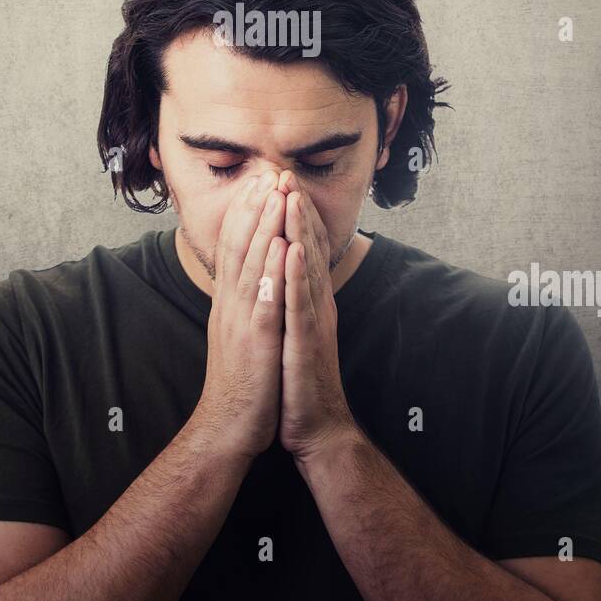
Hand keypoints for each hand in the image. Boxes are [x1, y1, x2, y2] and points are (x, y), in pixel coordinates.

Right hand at [190, 169, 287, 461]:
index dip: (247, 211)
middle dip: (255, 206)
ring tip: (276, 194)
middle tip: (268, 171)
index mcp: (229, 301)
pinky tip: (282, 248)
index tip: (259, 180)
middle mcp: (230, 303)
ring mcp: (241, 321)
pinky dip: (272, 271)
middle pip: (240, 245)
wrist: (227, 429)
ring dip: (265, 227)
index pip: (235, 246)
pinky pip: (264, 300)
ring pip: (251, 264)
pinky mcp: (256, 342)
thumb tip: (251, 275)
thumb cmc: (241, 382)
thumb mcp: (239, 333)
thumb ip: (243, 302)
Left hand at [276, 173, 359, 462]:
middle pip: (308, 249)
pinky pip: (301, 305)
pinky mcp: (308, 343)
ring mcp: (314, 322)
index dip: (294, 214)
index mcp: (310, 300)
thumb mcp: (296, 330)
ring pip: (307, 269)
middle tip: (287, 172)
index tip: (282, 180)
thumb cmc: (302, 379)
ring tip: (290, 198)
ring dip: (299, 232)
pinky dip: (296, 276)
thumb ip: (294, 299)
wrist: (317, 427)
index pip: (302, 248)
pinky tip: (291, 251)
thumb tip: (285, 271)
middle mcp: (316, 305)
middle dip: (297, 210)